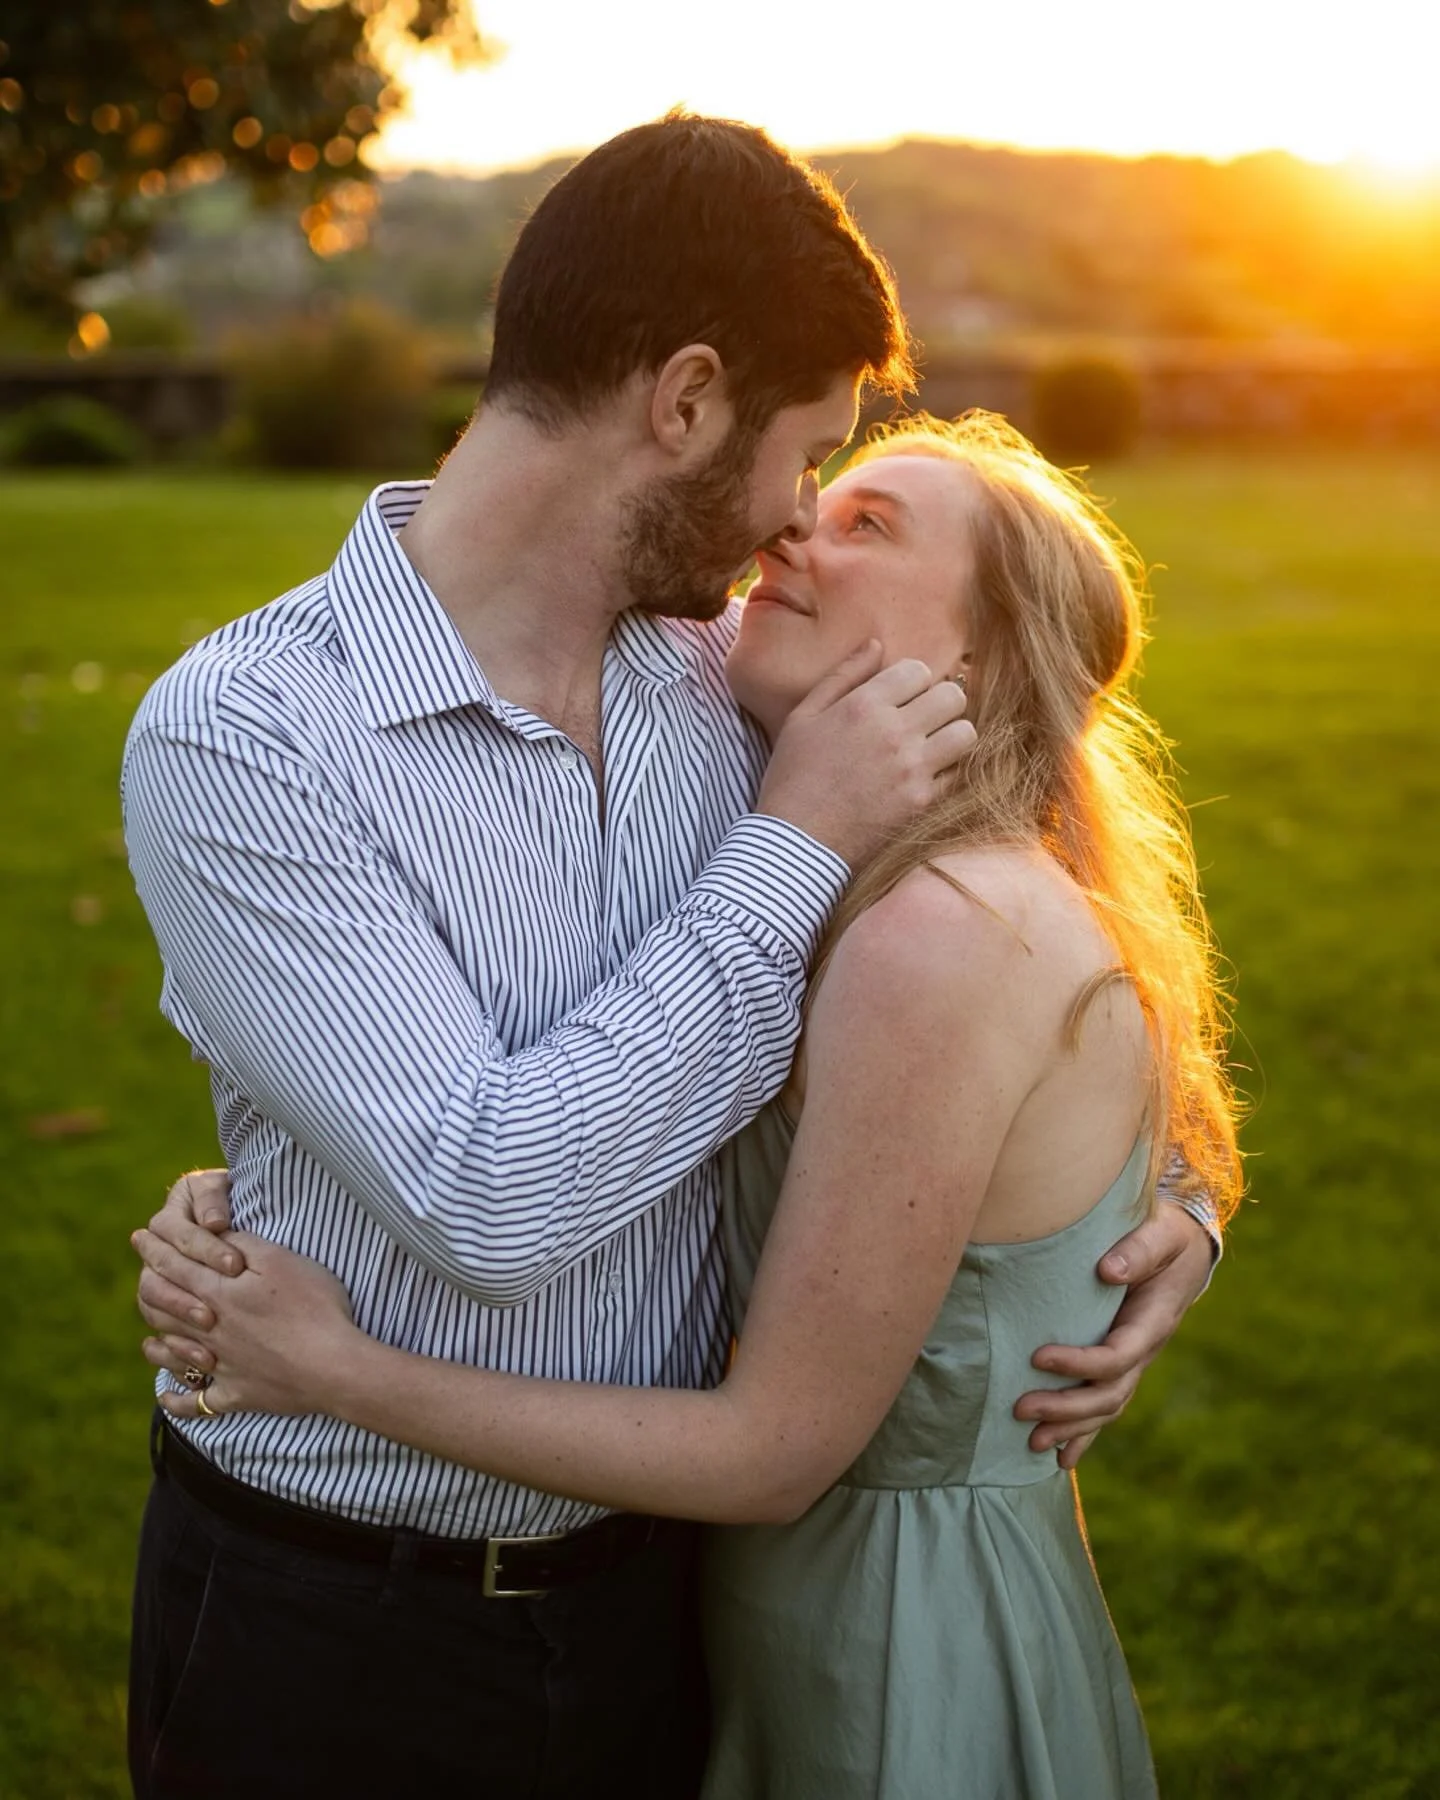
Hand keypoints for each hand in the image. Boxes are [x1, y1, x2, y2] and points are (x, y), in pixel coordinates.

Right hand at [133, 1169, 240, 1339]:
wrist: (249, 1222)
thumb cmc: (237, 1202)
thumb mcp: (225, 1190)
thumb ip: (214, 1199)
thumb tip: (211, 1222)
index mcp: (169, 1220)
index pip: (174, 1233)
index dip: (203, 1249)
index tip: (234, 1264)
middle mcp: (157, 1255)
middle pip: (155, 1277)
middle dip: (185, 1293)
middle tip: (215, 1309)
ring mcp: (162, 1287)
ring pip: (151, 1307)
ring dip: (177, 1320)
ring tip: (209, 1328)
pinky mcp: (174, 1317)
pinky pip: (158, 1343)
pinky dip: (175, 1352)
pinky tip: (203, 1361)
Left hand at [135, 1228, 357, 1419]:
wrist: (333, 1364)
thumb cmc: (314, 1305)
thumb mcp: (281, 1260)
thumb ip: (242, 1244)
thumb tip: (212, 1232)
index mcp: (219, 1293)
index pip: (175, 1266)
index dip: (155, 1250)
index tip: (141, 1237)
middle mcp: (210, 1330)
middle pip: (163, 1309)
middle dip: (148, 1287)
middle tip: (140, 1277)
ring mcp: (220, 1365)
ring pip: (172, 1352)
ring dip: (156, 1342)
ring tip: (148, 1335)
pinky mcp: (236, 1394)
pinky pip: (196, 1402)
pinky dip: (177, 1400)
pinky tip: (168, 1396)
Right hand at [757, 642, 975, 866]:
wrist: (796, 842)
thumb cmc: (792, 777)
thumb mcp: (804, 716)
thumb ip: (843, 676)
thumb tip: (877, 644)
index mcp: (864, 705)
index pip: (919, 670)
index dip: (913, 682)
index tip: (903, 697)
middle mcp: (894, 731)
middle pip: (952, 697)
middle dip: (941, 703)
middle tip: (925, 719)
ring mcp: (912, 768)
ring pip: (966, 733)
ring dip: (952, 736)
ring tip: (933, 747)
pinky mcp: (923, 802)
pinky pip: (959, 774)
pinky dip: (949, 772)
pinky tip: (927, 777)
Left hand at [1014, 1204, 1214, 1469]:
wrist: (1184, 1250)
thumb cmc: (1167, 1235)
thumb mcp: (1162, 1233)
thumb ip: (1138, 1249)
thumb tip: (1107, 1271)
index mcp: (1153, 1322)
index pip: (1117, 1355)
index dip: (1079, 1363)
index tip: (1037, 1356)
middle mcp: (1145, 1350)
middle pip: (1109, 1394)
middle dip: (1066, 1407)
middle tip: (1021, 1408)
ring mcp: (1134, 1363)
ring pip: (1106, 1408)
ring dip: (1070, 1428)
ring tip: (1030, 1440)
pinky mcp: (1121, 1365)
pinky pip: (1104, 1405)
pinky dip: (1083, 1434)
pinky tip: (1059, 1458)